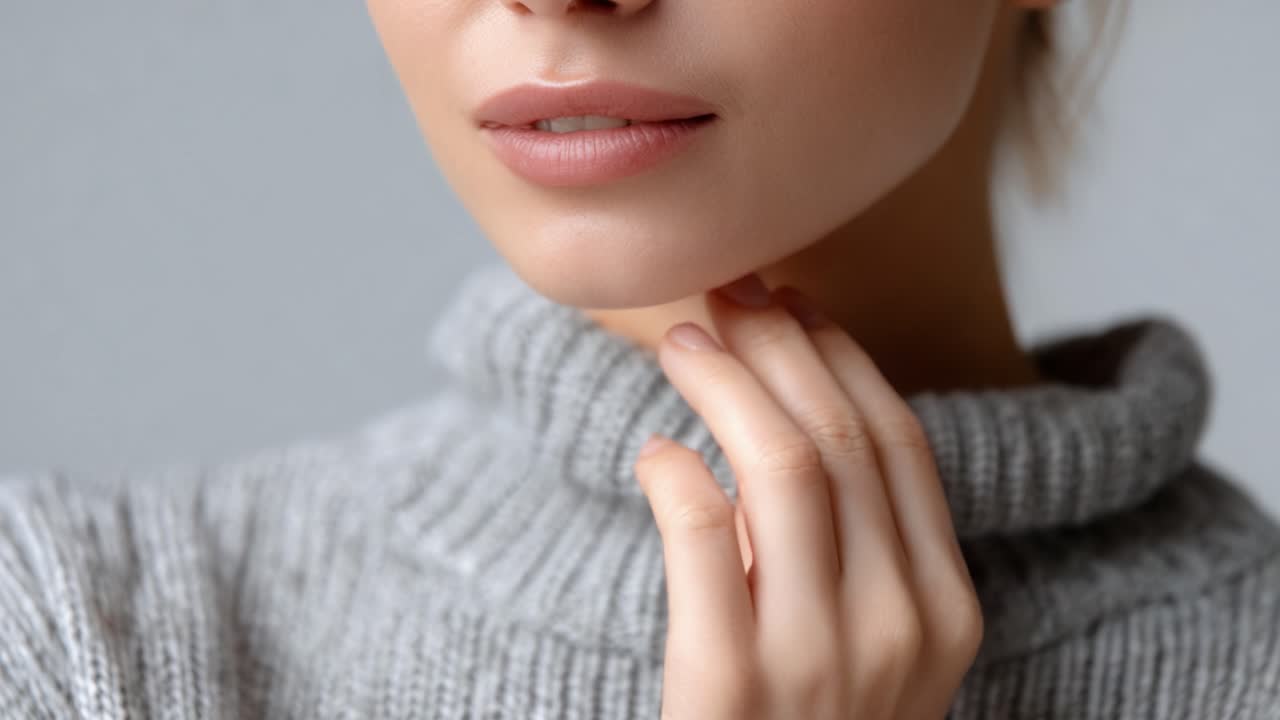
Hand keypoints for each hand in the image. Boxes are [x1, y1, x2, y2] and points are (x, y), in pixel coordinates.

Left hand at [634, 274, 982, 718]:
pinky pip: (703, 538)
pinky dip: (675, 474)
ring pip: (781, 465)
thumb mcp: (869, 650)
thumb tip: (783, 414)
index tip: (793, 302)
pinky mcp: (726, 690)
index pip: (898, 443)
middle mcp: (898, 626)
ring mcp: (817, 660)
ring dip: (726, 381)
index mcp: (943, 607)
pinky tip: (653, 451)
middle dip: (779, 342)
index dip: (841, 356)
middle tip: (725, 293)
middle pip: (840, 435)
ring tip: (680, 340)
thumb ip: (851, 553)